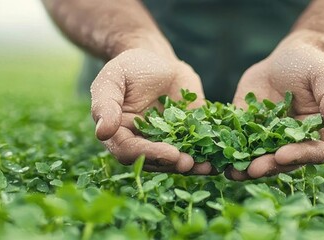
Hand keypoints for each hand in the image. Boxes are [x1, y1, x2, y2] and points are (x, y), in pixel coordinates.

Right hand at [91, 48, 215, 174]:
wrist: (156, 59)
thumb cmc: (128, 67)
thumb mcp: (112, 79)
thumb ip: (105, 104)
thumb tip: (102, 132)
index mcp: (120, 135)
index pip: (130, 152)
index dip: (149, 154)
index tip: (169, 153)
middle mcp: (143, 144)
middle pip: (156, 161)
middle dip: (173, 163)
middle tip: (189, 162)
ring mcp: (167, 142)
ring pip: (178, 160)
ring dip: (194, 166)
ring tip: (208, 166)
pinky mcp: (188, 134)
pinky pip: (198, 147)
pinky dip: (209, 153)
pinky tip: (221, 157)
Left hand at [226, 39, 323, 180]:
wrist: (289, 56)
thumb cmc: (315, 65)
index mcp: (321, 135)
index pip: (315, 152)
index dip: (299, 156)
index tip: (282, 155)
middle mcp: (297, 143)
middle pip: (284, 162)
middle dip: (268, 166)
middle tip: (252, 169)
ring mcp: (272, 139)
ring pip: (260, 158)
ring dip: (246, 168)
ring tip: (231, 172)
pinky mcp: (250, 130)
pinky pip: (240, 143)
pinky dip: (228, 150)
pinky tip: (215, 155)